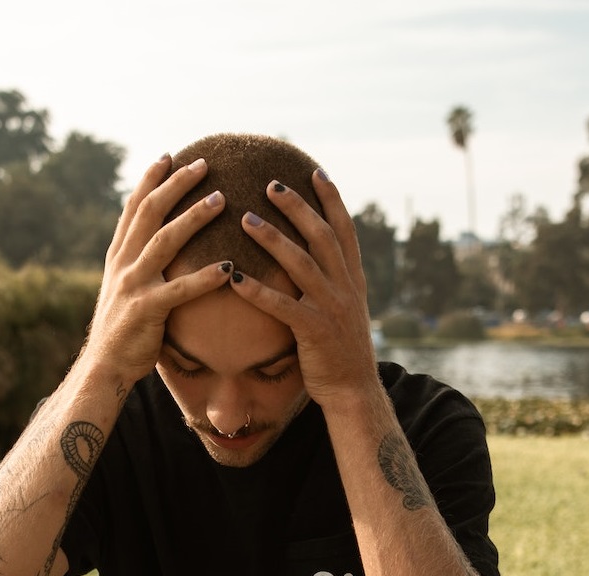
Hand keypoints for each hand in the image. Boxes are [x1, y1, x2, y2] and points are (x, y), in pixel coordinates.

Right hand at [83, 155, 232, 383]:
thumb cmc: (124, 329)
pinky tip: (229, 268)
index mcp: (118, 256)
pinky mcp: (146, 310)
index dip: (150, 180)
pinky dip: (204, 278)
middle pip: (149, 213)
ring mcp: (133, 285)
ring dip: (193, 218)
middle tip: (204, 164)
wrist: (105, 367)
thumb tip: (161, 245)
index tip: (169, 156)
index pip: (133, 208)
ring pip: (164, 241)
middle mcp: (122, 263)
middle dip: (175, 185)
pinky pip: (180, 290)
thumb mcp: (126, 288)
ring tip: (221, 200)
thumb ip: (141, 265)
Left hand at [229, 170, 378, 408]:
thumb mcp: (344, 308)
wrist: (354, 390)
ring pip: (302, 264)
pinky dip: (258, 291)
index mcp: (353, 279)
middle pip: (321, 236)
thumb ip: (332, 281)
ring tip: (245, 218)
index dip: (332, 200)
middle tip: (271, 184)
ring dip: (272, 239)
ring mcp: (332, 308)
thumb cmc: (340, 350)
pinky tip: (235, 277)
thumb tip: (315, 258)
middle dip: (297, 207)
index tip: (315, 172)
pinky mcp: (315, 332)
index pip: (344, 229)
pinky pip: (283, 306)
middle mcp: (346, 287)